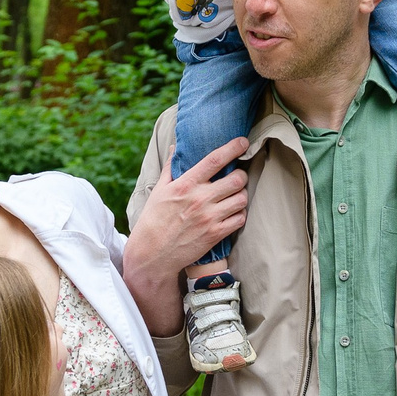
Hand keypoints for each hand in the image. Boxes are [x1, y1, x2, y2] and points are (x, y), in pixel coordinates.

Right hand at [123, 137, 251, 333]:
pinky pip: (240, 219)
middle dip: (241, 175)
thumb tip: (174, 147)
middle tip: (237, 176)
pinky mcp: (215, 234)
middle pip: (237, 179)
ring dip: (242, 195)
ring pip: (242, 199)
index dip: (233, 147)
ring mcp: (210, 217)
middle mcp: (200, 199)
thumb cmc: (154, 219)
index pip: (215, 160)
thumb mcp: (159, 190)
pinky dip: (240, 214)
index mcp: (186, 185)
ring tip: (235, 195)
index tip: (243, 142)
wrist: (152, 253)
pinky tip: (233, 213)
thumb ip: (170, 168)